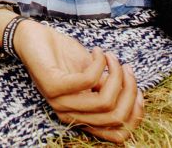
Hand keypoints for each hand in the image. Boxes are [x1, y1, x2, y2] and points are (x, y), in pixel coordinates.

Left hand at [15, 21, 144, 142]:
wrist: (31, 38)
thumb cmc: (63, 57)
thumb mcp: (92, 76)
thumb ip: (108, 89)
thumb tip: (134, 95)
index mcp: (81, 117)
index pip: (118, 134)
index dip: (136, 115)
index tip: (140, 91)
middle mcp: (70, 115)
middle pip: (116, 117)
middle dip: (130, 91)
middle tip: (126, 68)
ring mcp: (60, 102)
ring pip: (104, 102)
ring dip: (116, 75)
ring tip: (112, 57)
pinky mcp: (53, 85)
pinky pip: (88, 81)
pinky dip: (100, 63)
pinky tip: (97, 51)